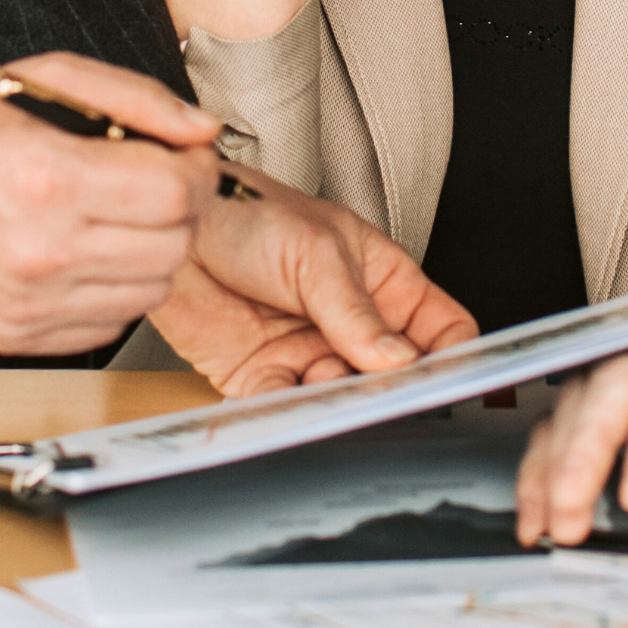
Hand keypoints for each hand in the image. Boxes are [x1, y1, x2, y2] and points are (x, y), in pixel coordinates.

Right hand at [0, 53, 219, 357]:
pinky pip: (109, 324)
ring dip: (153, 250)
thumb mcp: (46, 77)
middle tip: (158, 180)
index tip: (185, 156)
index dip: (196, 168)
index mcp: (50, 179)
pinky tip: (89, 249)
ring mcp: (27, 304)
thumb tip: (201, 128)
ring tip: (120, 214)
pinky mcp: (15, 335)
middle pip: (174, 246)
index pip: (177, 193)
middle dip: (181, 207)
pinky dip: (115, 287)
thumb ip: (137, 98)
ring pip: (151, 292)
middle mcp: (40, 252)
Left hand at [150, 176, 479, 395]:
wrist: (176, 226)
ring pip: (344, 399)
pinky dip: (290, 415)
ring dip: (338, 404)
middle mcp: (349, 323)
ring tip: (327, 392)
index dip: (451, 356)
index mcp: (379, 279)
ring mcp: (309, 352)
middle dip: (391, 392)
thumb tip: (398, 360)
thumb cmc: (247, 212)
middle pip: (393, 376)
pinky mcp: (264, 377)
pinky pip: (288, 408)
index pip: (438, 326)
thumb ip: (355, 310)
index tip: (449, 381)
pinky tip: (287, 404)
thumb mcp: (315, 250)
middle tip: (384, 398)